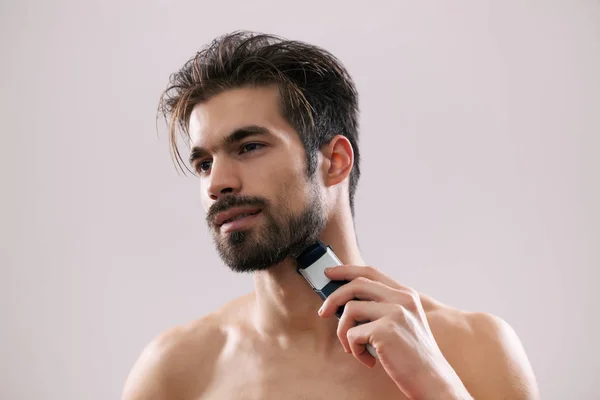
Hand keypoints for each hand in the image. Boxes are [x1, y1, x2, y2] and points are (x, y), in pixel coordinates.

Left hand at [318, 265, 471, 399]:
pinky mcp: (387, 330)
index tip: (330, 273)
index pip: (370, 272)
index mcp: (405, 294)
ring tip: (355, 348)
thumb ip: (380, 307)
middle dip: (333, 298)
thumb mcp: (402, 322)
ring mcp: (396, 312)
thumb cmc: (412, 355)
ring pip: (349, 310)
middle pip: (356, 285)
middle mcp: (402, 299)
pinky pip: (353, 334)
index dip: (347, 270)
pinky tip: (368, 359)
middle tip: (323, 312)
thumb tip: (342, 301)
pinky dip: (354, 349)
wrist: (432, 380)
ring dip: (344, 332)